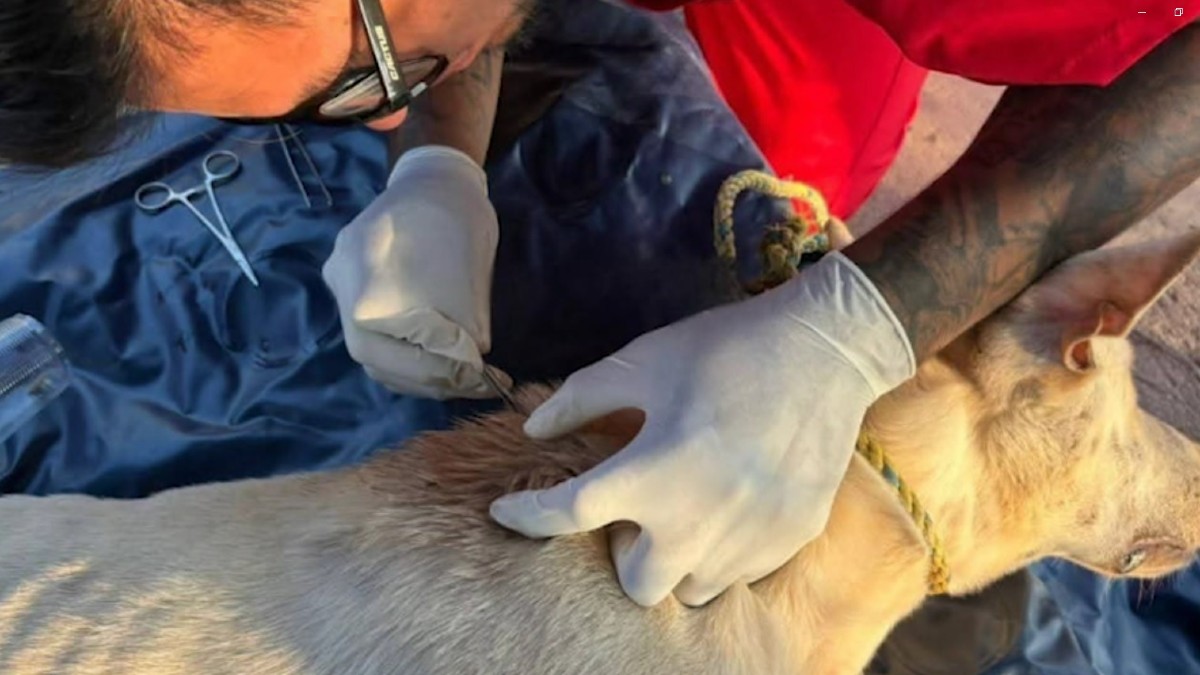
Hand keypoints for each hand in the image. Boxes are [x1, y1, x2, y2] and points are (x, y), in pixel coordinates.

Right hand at [322, 145, 508, 399]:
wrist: (436, 181)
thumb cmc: (456, 217)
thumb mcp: (469, 268)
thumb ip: (463, 320)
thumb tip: (468, 366)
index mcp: (360, 266)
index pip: (382, 338)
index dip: (429, 364)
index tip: (474, 370)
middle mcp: (340, 280)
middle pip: (371, 353)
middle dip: (426, 376)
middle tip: (473, 383)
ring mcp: (341, 287)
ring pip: (371, 353)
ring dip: (418, 375)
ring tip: (464, 379)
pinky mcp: (354, 293)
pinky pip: (375, 340)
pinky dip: (408, 361)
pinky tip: (442, 365)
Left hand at [489, 252, 915, 605]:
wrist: (825, 350)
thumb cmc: (723, 349)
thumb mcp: (641, 360)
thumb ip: (580, 399)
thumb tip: (533, 429)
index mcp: (651, 474)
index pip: (566, 516)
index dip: (524, 515)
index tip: (506, 510)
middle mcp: (696, 522)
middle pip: (638, 587)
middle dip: (624, 557)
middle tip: (635, 512)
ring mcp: (748, 539)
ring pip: (693, 589)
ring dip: (676, 560)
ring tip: (684, 511)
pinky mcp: (789, 539)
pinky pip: (741, 572)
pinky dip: (722, 552)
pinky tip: (727, 507)